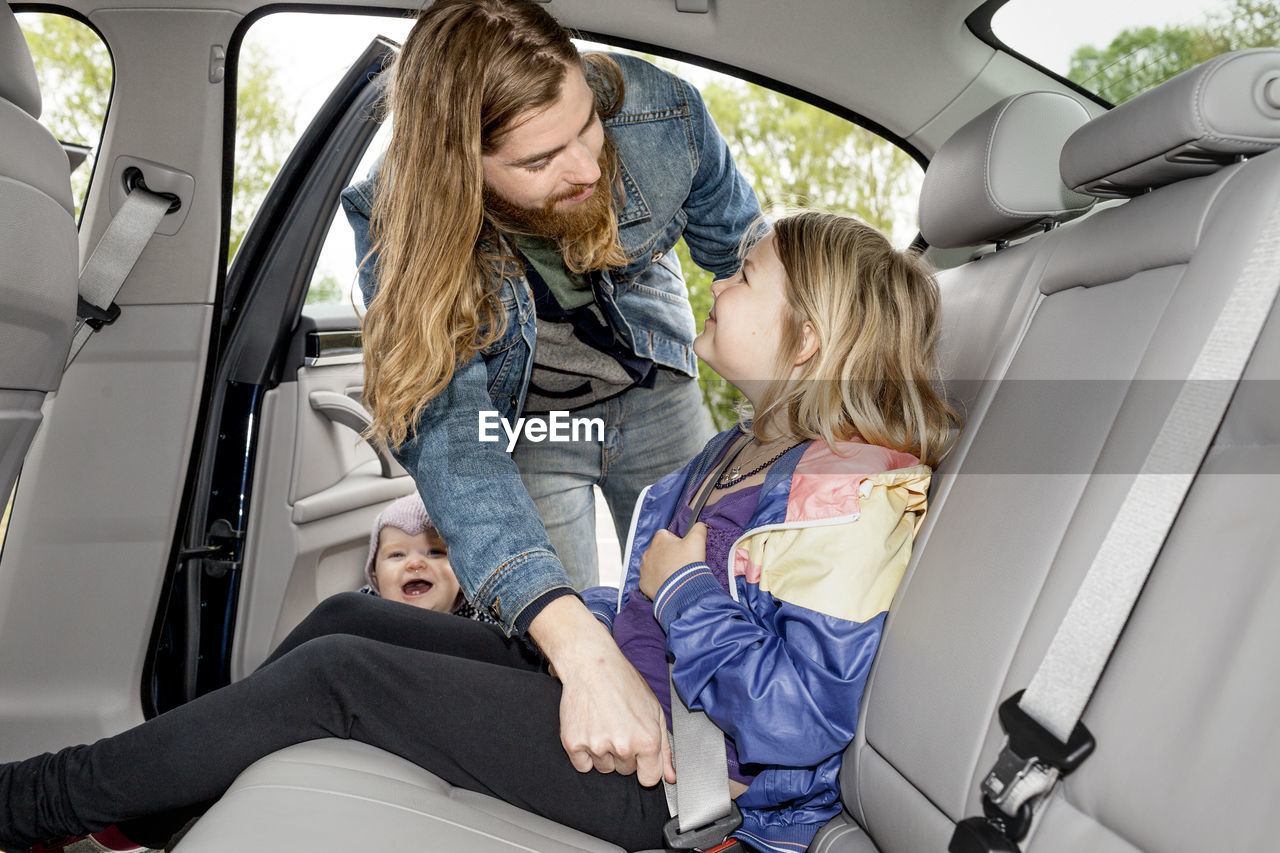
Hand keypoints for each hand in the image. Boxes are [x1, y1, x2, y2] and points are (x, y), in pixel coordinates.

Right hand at [529, 597, 675, 785]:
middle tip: (619, 727)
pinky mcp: (573, 743)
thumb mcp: (655, 711)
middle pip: (625, 771)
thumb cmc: (624, 683)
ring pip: (603, 768)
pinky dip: (584, 753)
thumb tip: (671, 777)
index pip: (649, 779)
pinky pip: (582, 765)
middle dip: (624, 754)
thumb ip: (665, 749)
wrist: (591, 665)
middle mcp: (623, 746)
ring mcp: (597, 746)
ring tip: (604, 724)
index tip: (640, 756)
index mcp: (647, 740)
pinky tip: (590, 729)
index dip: (645, 767)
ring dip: (604, 753)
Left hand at [639, 522, 707, 599]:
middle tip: (681, 563)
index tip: (683, 549)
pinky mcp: (643, 583)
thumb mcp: (698, 540)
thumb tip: (700, 525)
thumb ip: (699, 528)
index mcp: (658, 540)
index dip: (675, 541)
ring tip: (675, 575)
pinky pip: (650, 579)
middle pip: (658, 550)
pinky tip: (668, 584)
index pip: (665, 534)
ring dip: (662, 568)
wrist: (682, 590)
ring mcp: (644, 569)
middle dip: (668, 555)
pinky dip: (657, 581)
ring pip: (653, 565)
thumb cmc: (688, 564)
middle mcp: (647, 553)